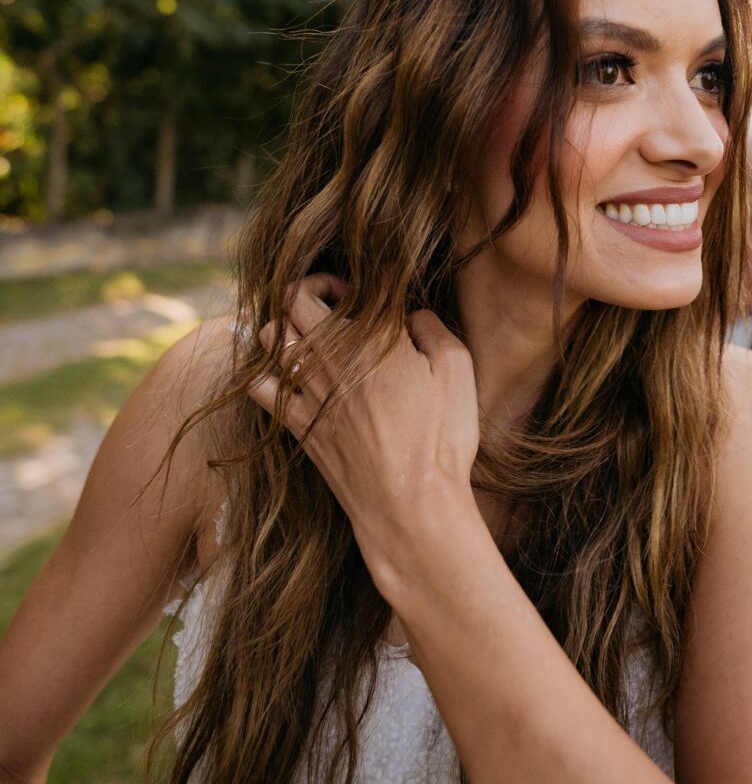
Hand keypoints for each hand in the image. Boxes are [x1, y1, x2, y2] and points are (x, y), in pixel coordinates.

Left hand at [248, 276, 481, 596]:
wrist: (410, 505)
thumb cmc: (443, 441)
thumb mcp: (458, 372)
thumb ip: (433, 328)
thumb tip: (412, 313)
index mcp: (375, 338)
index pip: (354, 284)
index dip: (364, 277)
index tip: (376, 289)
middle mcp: (333, 357)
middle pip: (294, 298)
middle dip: (311, 288)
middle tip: (335, 302)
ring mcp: (309, 390)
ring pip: (270, 335)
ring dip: (285, 326)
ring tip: (309, 336)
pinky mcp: (297, 423)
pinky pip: (260, 384)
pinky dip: (268, 372)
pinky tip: (290, 377)